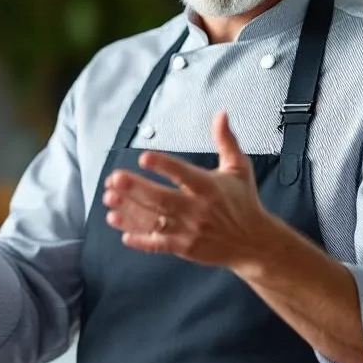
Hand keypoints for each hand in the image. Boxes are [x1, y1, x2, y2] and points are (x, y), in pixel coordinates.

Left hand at [101, 110, 282, 270]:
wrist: (254, 242)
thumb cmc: (243, 201)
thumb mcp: (239, 168)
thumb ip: (226, 141)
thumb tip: (221, 113)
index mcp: (209, 187)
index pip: (184, 174)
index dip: (164, 165)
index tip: (144, 157)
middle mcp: (198, 209)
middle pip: (162, 199)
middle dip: (136, 189)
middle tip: (114, 178)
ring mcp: (189, 231)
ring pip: (155, 221)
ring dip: (130, 211)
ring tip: (109, 198)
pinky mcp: (184, 248)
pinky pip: (158, 245)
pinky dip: (139, 240)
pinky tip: (121, 230)